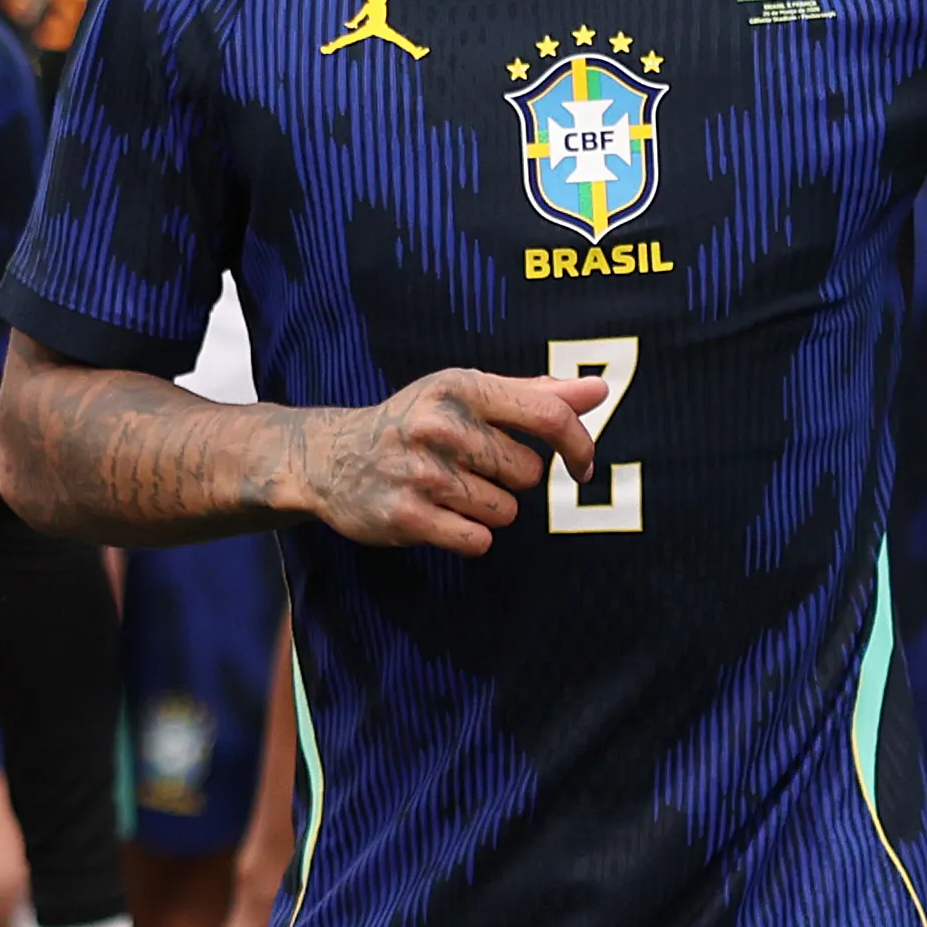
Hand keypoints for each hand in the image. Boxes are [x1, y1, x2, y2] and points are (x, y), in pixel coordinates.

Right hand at [293, 372, 604, 555]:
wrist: (328, 457)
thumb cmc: (413, 423)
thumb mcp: (464, 395)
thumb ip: (534, 394)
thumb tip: (598, 390)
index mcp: (460, 387)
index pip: (547, 415)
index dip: (579, 445)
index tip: (582, 467)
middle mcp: (439, 425)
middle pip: (528, 473)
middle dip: (508, 478)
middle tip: (466, 467)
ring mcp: (421, 472)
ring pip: (505, 511)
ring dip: (486, 509)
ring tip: (446, 490)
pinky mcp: (406, 516)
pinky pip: (476, 539)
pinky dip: (466, 535)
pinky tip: (436, 514)